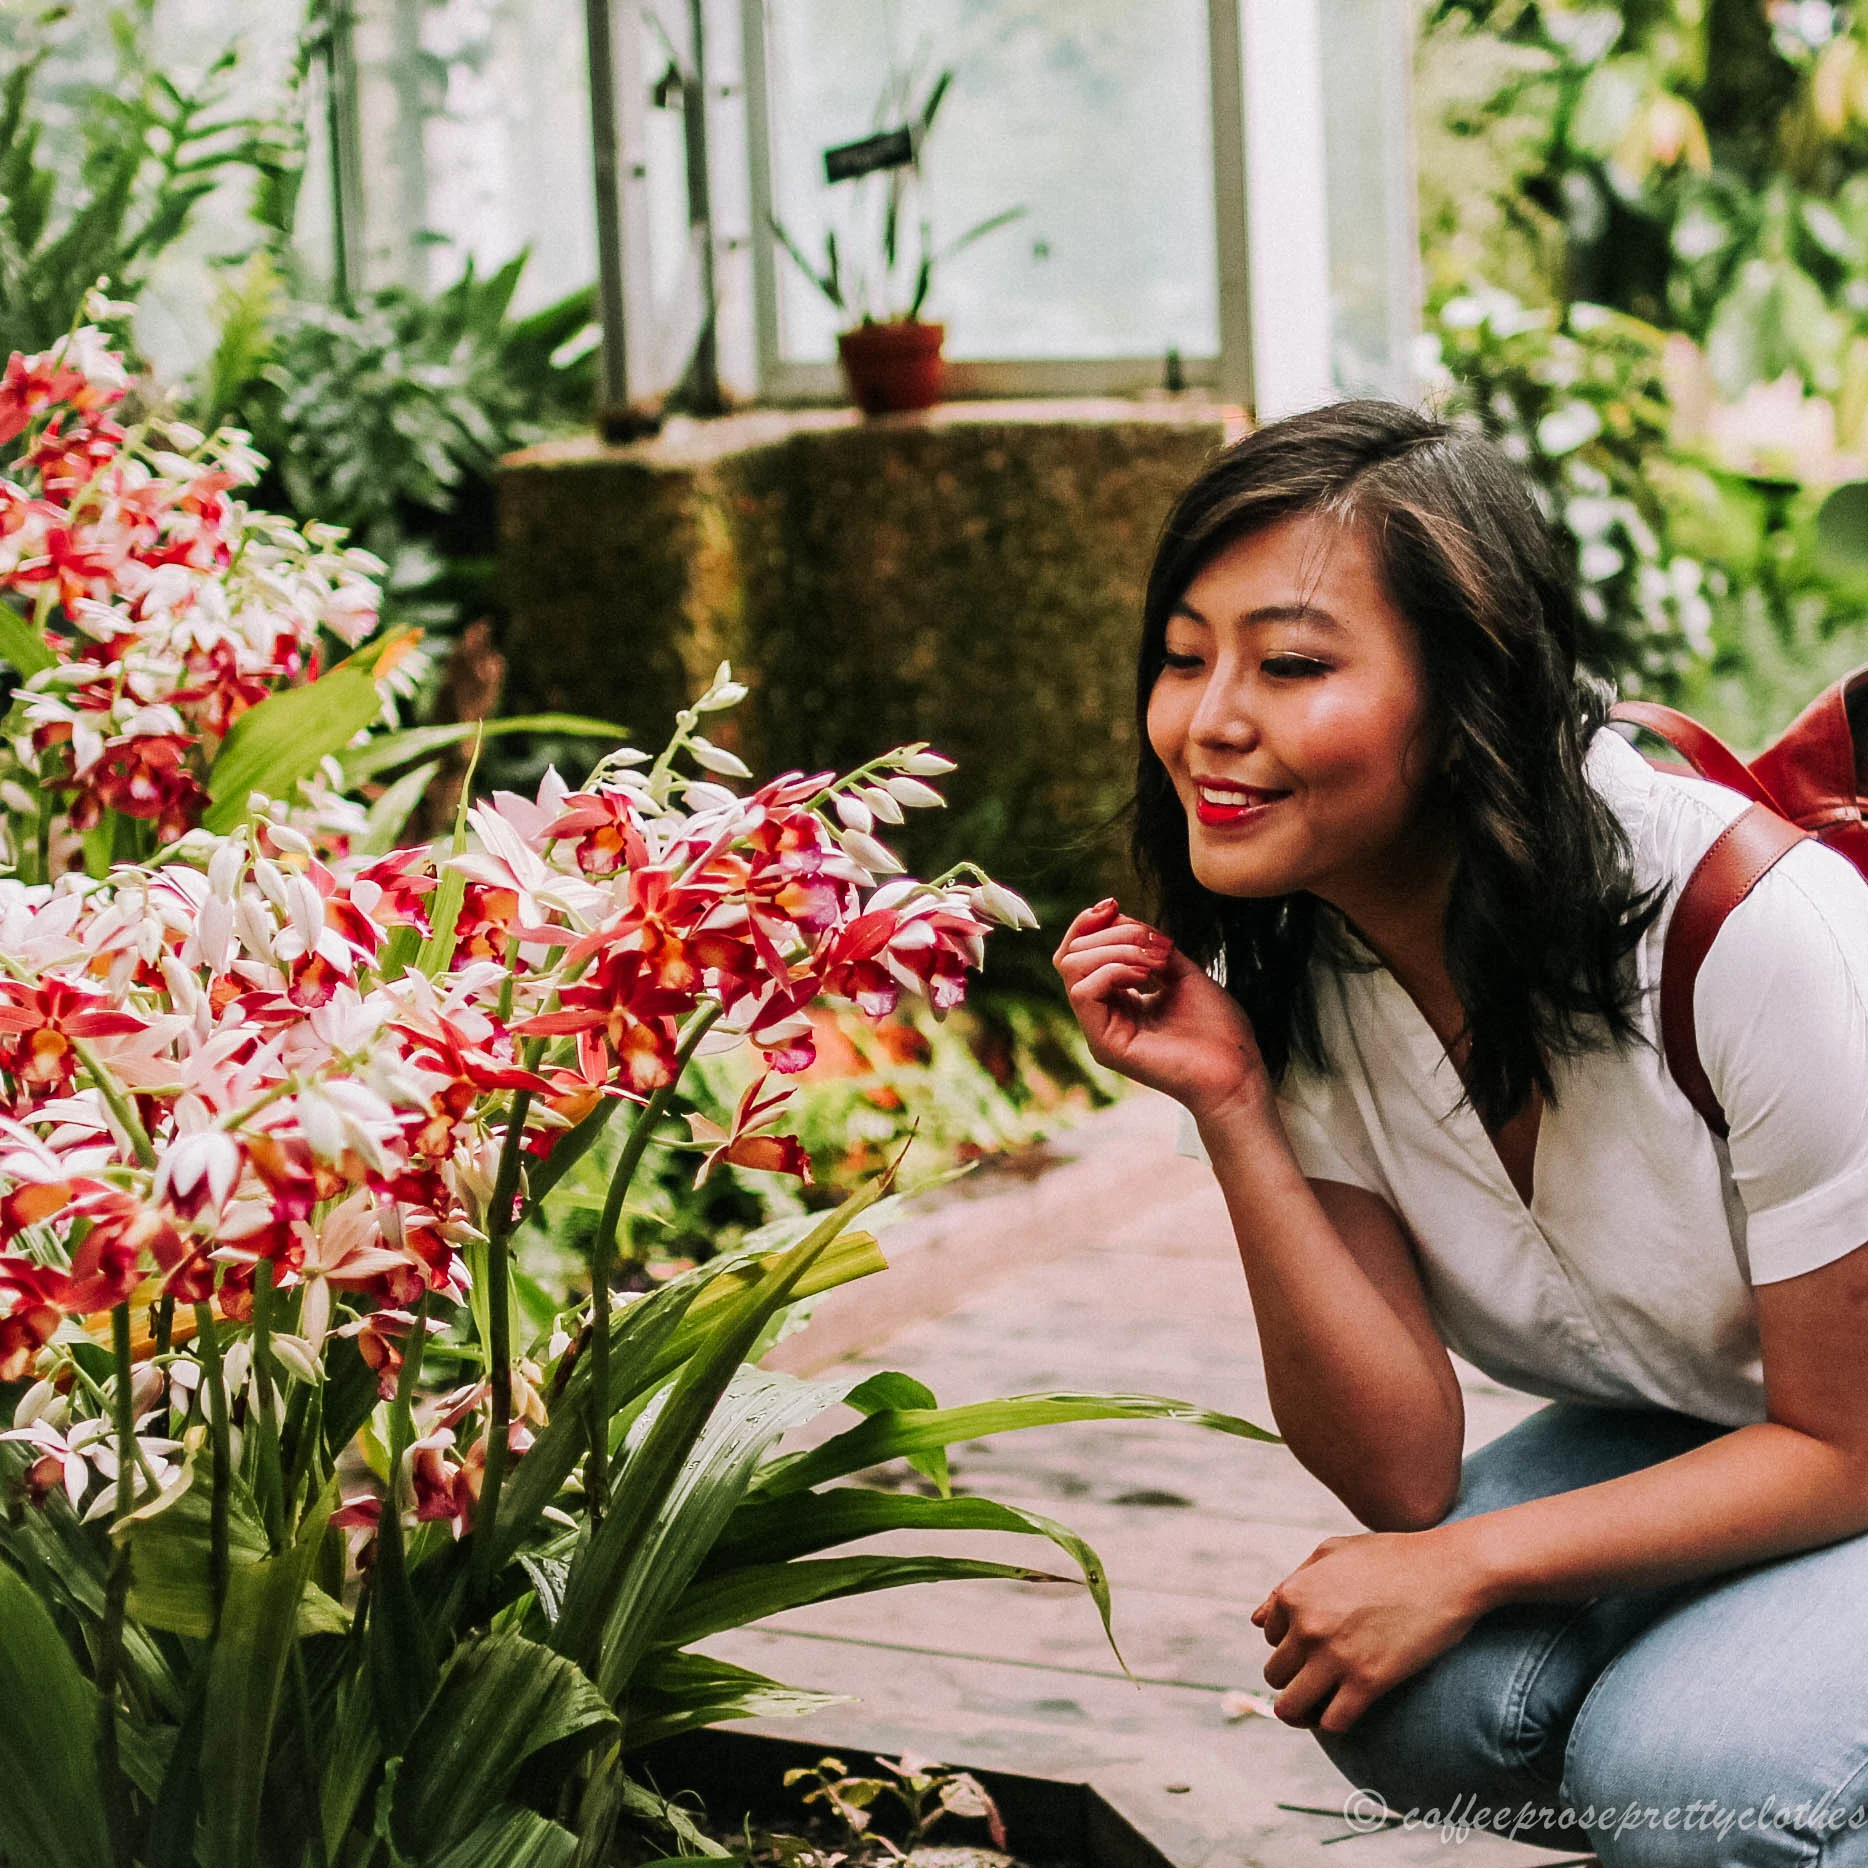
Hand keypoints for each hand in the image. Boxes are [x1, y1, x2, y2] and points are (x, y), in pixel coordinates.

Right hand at [1052, 899, 1268, 1122]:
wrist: (1237, 1070)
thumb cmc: (1217, 1028)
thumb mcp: (1181, 971)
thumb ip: (1148, 946)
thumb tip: (1116, 918)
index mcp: (1117, 1001)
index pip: (1078, 954)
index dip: (1088, 924)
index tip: (1112, 904)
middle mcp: (1102, 1015)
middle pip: (1072, 955)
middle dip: (1113, 934)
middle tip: (1157, 944)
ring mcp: (1100, 1031)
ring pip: (1073, 968)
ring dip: (1116, 950)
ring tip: (1156, 961)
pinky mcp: (1105, 1045)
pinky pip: (1084, 991)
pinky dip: (1114, 970)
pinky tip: (1147, 976)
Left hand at [1252, 1527, 1486, 1733]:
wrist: (1447, 1570)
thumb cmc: (1392, 1556)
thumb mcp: (1332, 1552)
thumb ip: (1292, 1583)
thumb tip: (1257, 1620)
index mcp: (1295, 1594)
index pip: (1270, 1635)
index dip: (1290, 1642)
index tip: (1314, 1644)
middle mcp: (1307, 1627)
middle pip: (1276, 1674)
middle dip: (1292, 1678)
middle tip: (1317, 1678)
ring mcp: (1335, 1657)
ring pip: (1291, 1707)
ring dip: (1300, 1712)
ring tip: (1317, 1708)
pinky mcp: (1368, 1682)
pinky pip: (1332, 1723)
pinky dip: (1333, 1724)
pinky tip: (1346, 1712)